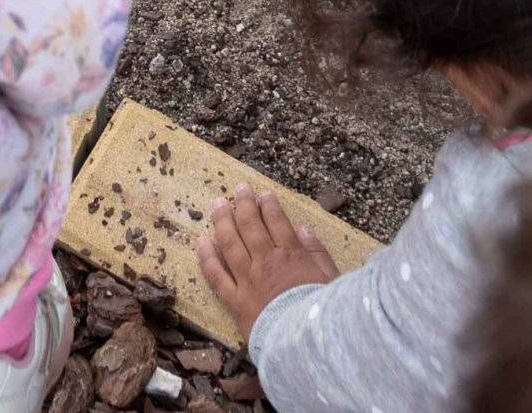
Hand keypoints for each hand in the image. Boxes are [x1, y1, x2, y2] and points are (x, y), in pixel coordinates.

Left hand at [196, 187, 339, 334]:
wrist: (303, 342)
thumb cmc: (322, 311)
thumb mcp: (330, 277)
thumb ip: (317, 252)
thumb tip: (303, 229)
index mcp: (291, 255)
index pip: (277, 222)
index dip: (269, 205)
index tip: (263, 193)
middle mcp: (266, 261)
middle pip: (251, 226)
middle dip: (244, 204)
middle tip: (238, 188)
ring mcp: (248, 280)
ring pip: (231, 244)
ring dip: (223, 221)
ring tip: (217, 204)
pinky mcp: (235, 301)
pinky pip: (217, 276)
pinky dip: (207, 258)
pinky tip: (200, 241)